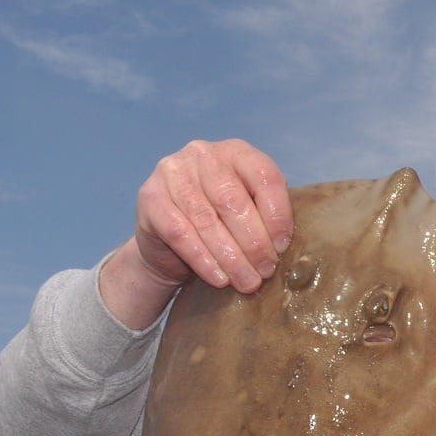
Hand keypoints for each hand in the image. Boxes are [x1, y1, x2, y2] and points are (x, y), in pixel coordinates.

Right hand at [134, 138, 292, 292]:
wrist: (168, 242)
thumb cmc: (220, 226)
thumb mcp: (249, 213)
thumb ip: (266, 218)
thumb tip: (285, 248)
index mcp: (236, 152)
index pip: (265, 177)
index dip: (278, 215)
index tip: (283, 248)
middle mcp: (202, 154)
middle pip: (234, 201)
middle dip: (255, 243)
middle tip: (265, 271)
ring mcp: (172, 172)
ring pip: (207, 220)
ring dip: (232, 258)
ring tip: (247, 283)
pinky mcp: (150, 198)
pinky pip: (181, 233)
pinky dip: (204, 260)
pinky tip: (220, 279)